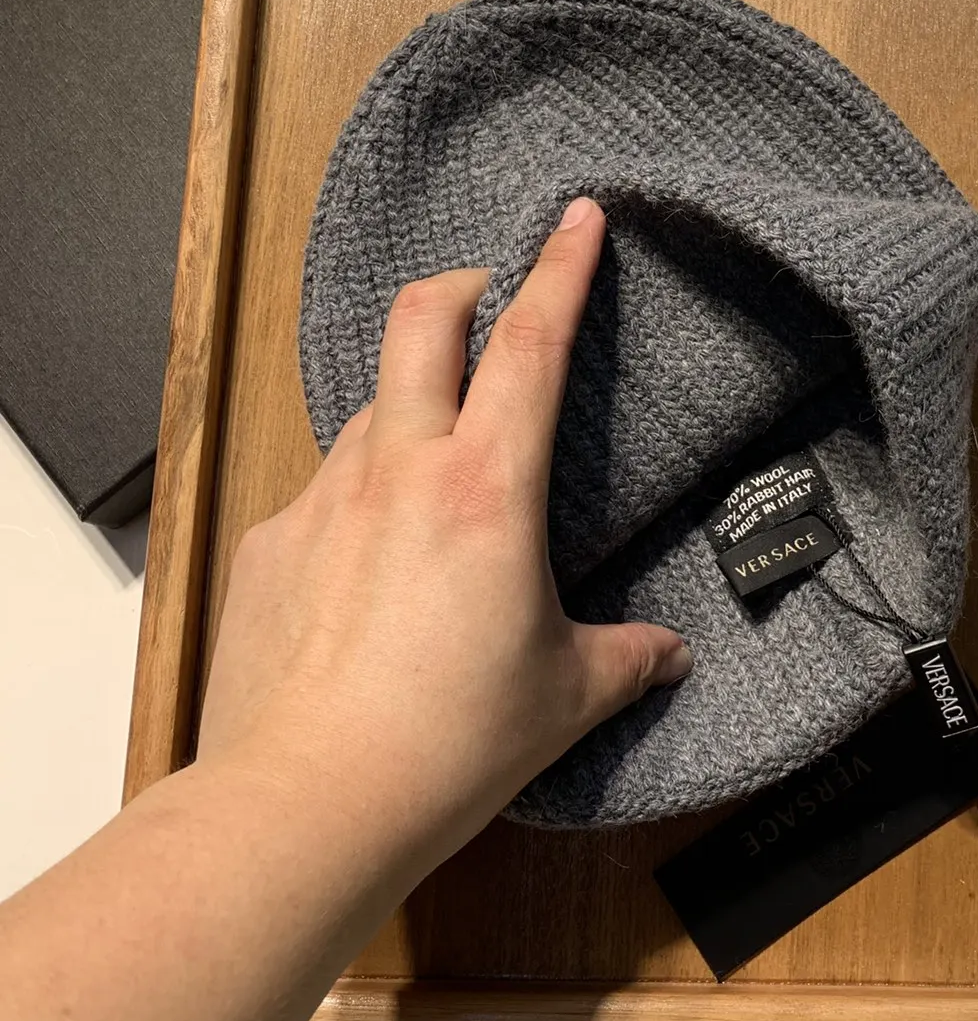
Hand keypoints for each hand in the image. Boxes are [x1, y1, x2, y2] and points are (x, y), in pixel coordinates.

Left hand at [195, 196, 691, 882]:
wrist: (307, 803)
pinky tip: (369, 575)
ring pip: (370, 411)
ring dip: (410, 410)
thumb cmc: (449, 745)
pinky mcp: (267, 547)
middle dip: (460, 285)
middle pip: (420, 320)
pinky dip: (357, 505)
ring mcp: (322, 502)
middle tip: (488, 298)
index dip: (560, 268)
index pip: (530, 343)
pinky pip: (322, 496)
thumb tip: (667, 655)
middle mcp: (399, 470)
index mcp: (486, 489)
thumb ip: (625, 660)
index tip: (578, 217)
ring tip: (438, 475)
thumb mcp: (562, 700)